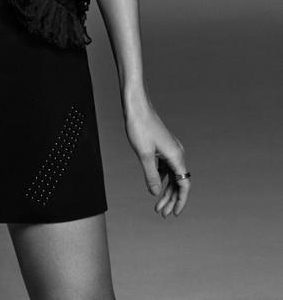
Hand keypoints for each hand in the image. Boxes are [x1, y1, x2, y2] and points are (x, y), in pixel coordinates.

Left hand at [122, 95, 190, 216]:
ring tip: (157, 206)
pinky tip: (155, 187)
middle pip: (178, 182)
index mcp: (176, 156)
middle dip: (171, 199)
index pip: (184, 184)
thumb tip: (156, 194)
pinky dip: (161, 179)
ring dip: (166, 191)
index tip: (174, 213)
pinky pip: (165, 168)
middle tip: (161, 213)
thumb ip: (151, 176)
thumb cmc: (140, 127)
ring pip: (172, 176)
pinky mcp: (162, 147)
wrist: (136, 106)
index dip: (181, 201)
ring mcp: (170, 150)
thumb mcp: (143, 154)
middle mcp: (177, 153)